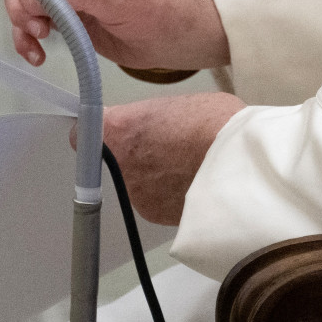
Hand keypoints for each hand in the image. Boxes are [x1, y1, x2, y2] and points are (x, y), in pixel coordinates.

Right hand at [4, 0, 228, 69]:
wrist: (173, 39)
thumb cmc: (160, 10)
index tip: (32, 1)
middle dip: (23, 1)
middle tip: (35, 26)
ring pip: (25, 0)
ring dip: (22, 23)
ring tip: (37, 44)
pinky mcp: (64, 14)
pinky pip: (33, 22)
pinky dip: (27, 38)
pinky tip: (36, 55)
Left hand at [75, 93, 244, 225]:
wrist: (238, 165)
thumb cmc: (214, 124)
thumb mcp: (178, 104)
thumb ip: (154, 118)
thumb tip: (154, 125)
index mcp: (118, 129)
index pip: (83, 132)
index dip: (100, 132)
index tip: (112, 132)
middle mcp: (119, 165)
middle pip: (114, 160)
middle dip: (135, 155)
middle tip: (165, 145)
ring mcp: (136, 194)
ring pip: (138, 183)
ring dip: (155, 177)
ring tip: (188, 164)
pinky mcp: (155, 216)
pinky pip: (158, 202)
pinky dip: (171, 196)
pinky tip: (195, 183)